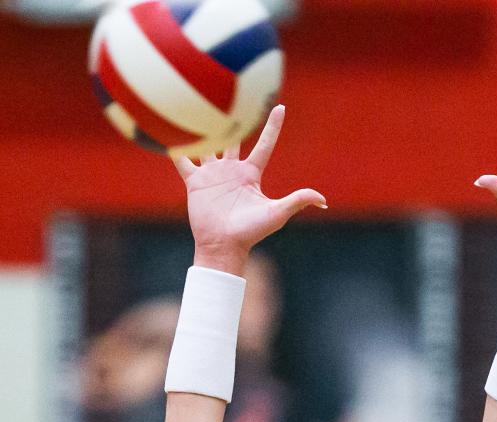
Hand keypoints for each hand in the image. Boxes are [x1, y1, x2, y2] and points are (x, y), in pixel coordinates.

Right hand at [175, 105, 326, 275]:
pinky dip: (174, 146)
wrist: (224, 244)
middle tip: (234, 95)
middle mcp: (231, 171)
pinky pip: (182, 160)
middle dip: (234, 120)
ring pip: (207, 145)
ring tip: (198, 102)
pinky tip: (166, 128)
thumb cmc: (251, 232)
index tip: (280, 107)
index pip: (264, 145)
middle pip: (233, 140)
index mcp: (251, 175)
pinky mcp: (194, 182)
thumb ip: (298, 201)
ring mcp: (212, 175)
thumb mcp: (277, 214)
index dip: (272, 127)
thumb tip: (323, 200)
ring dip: (203, 127)